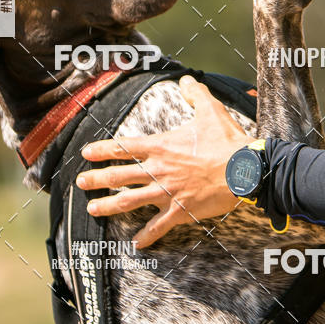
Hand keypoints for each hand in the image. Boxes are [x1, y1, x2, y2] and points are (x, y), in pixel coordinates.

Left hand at [76, 75, 250, 247]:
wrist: (244, 169)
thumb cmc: (226, 140)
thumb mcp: (210, 110)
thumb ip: (195, 93)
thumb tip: (185, 79)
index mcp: (162, 146)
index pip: (124, 147)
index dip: (102, 150)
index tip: (86, 153)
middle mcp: (159, 169)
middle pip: (119, 175)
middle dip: (96, 179)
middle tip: (81, 183)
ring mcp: (168, 192)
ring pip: (130, 201)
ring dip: (109, 206)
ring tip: (93, 209)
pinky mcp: (180, 211)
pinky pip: (158, 226)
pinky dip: (146, 236)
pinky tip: (136, 244)